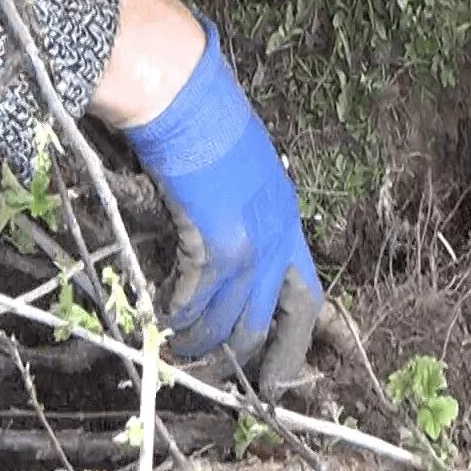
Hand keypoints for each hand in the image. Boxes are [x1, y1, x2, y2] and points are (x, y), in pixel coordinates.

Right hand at [123, 15, 321, 396]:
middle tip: (225, 379)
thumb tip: (220, 254)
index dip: (295, 341)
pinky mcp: (216, 241)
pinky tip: (163, 321)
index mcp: (287, 222)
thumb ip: (240, 214)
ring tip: (181, 354)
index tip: (282, 374)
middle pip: (271, 320)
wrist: (181, 90)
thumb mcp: (239, 173)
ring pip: (230, 319)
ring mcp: (251, 242)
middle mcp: (278, 237)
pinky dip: (179, 316)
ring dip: (203, 343)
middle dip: (248, 357)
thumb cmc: (202, 121)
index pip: (307, 298)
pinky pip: (197, 299)